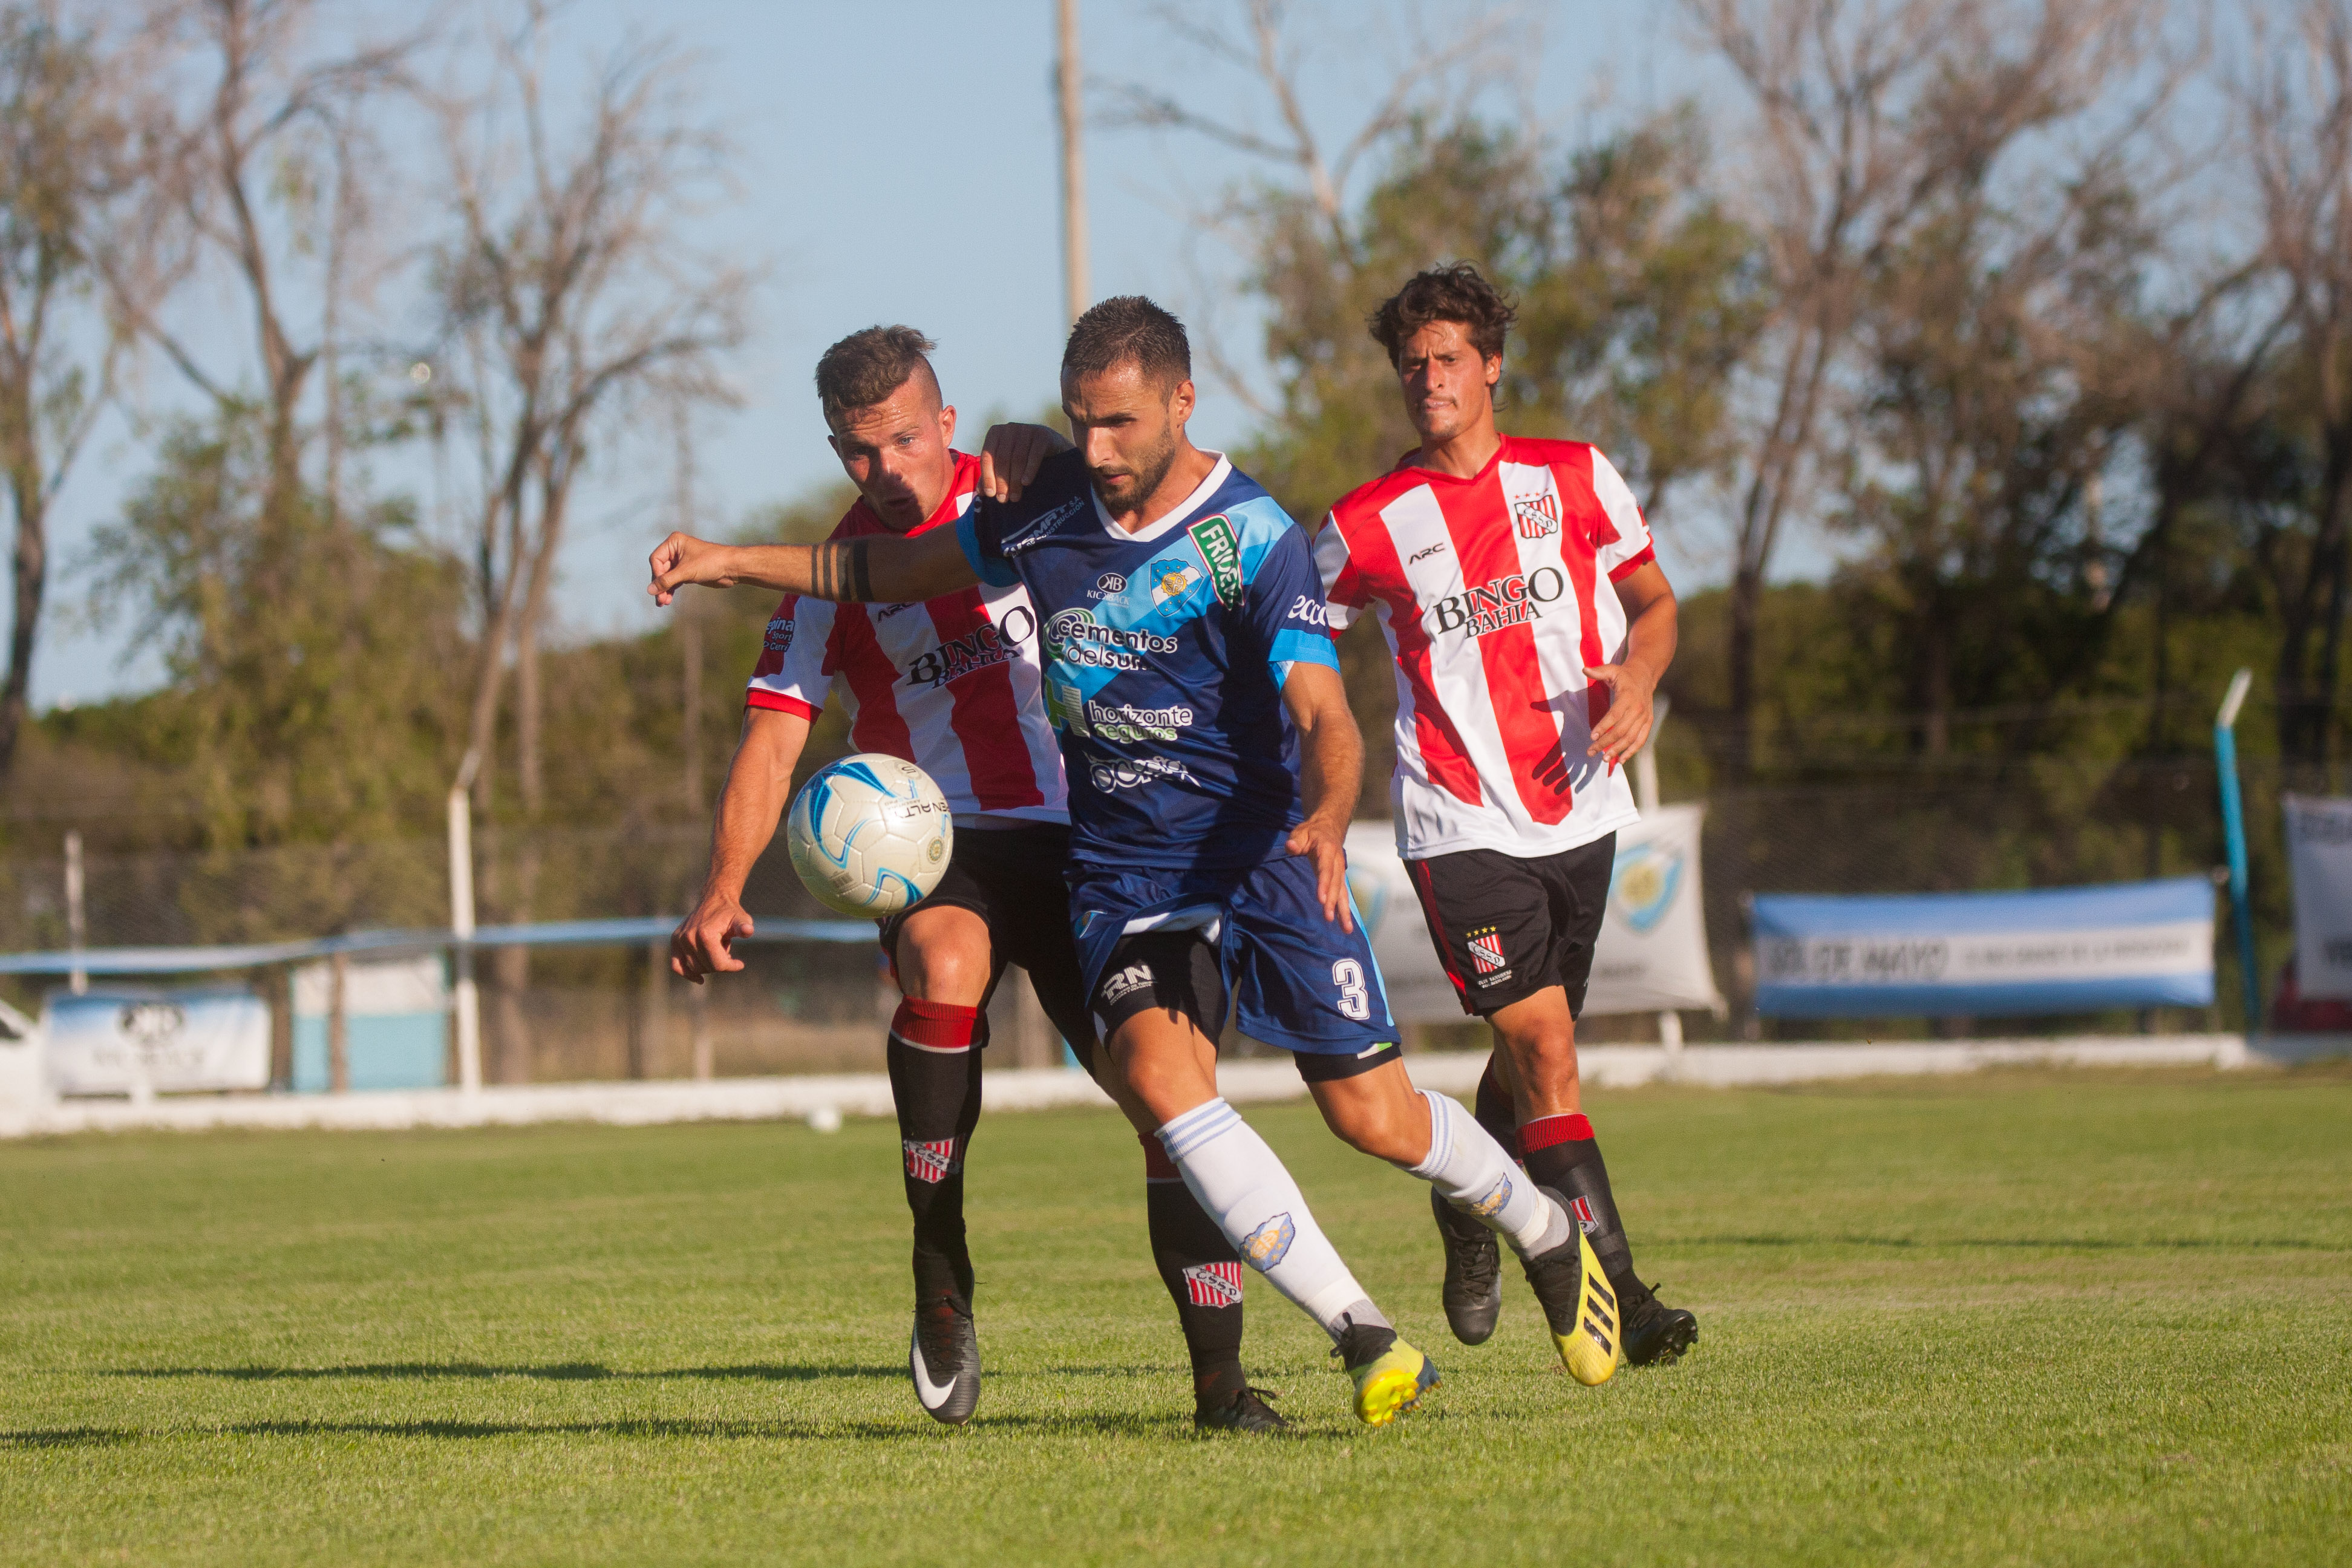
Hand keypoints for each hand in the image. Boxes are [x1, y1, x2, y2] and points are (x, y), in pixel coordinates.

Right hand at [647, 533, 736, 606]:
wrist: (732, 567)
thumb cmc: (710, 563)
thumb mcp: (686, 572)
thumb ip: (667, 581)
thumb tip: (649, 590)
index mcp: (674, 542)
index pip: (656, 559)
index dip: (656, 575)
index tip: (659, 588)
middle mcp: (676, 550)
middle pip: (660, 570)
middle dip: (660, 585)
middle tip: (660, 601)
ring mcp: (681, 561)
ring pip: (667, 577)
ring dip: (664, 590)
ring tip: (663, 603)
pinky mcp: (687, 571)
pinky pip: (674, 581)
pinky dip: (671, 590)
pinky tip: (667, 600)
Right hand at [672, 890, 754, 982]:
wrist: (715, 900)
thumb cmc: (730, 913)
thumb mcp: (741, 919)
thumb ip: (744, 927)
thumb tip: (747, 931)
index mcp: (705, 934)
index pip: (718, 964)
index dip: (731, 967)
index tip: (740, 964)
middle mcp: (688, 937)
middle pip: (707, 968)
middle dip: (720, 963)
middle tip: (726, 950)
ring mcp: (679, 939)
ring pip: (695, 968)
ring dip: (708, 963)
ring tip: (716, 948)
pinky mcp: (674, 941)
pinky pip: (676, 965)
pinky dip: (687, 973)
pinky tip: (699, 979)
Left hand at [977, 422, 1068, 502]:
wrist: (1051, 446)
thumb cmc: (1022, 456)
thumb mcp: (1005, 464)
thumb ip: (991, 475)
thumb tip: (981, 492)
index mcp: (995, 433)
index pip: (987, 456)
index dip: (988, 476)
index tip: (990, 494)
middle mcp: (1009, 428)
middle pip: (1002, 458)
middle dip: (1002, 481)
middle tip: (1003, 500)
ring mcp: (1026, 429)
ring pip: (1017, 458)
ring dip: (1015, 480)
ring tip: (1015, 497)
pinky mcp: (1042, 435)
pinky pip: (1034, 454)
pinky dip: (1030, 469)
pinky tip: (1026, 483)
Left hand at [1284, 816, 1353, 931]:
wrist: (1329, 827)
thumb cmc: (1312, 832)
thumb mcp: (1301, 831)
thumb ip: (1296, 840)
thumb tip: (1291, 847)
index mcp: (1327, 850)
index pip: (1325, 869)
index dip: (1324, 884)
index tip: (1321, 899)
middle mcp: (1337, 863)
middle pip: (1335, 884)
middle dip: (1333, 902)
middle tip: (1328, 918)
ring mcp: (1340, 871)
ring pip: (1343, 892)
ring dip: (1344, 911)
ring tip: (1347, 930)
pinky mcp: (1340, 878)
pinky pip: (1343, 895)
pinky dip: (1345, 909)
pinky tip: (1346, 925)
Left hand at [1583, 661, 1656, 764]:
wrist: (1645, 676)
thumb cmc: (1624, 675)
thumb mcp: (1612, 670)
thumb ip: (1598, 671)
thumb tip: (1584, 669)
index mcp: (1628, 697)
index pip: (1615, 715)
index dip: (1603, 726)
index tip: (1592, 736)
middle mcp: (1638, 709)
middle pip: (1621, 730)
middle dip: (1606, 743)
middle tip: (1591, 751)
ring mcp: (1645, 717)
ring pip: (1631, 738)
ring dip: (1618, 750)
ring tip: (1604, 759)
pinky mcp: (1648, 723)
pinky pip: (1641, 740)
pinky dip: (1632, 751)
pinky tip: (1620, 760)